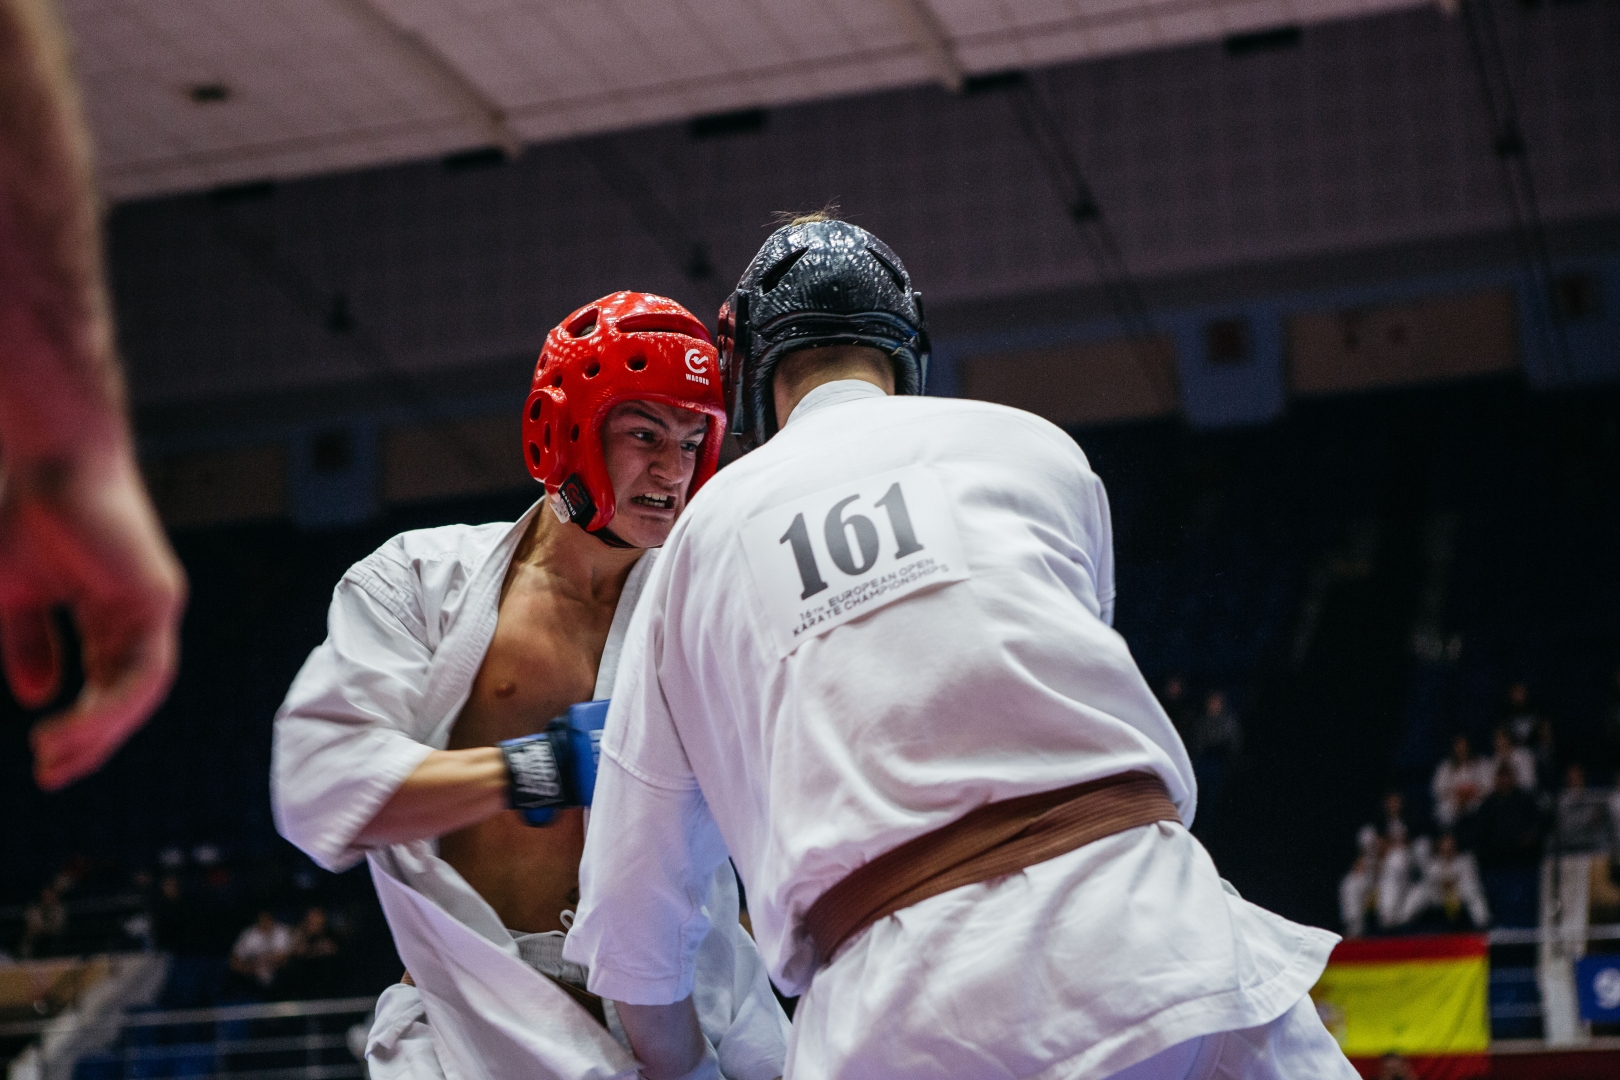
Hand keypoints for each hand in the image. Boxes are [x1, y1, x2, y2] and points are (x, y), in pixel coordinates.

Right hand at [0, 445, 185, 788]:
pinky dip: (113, 705)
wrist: (48, 461)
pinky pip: (144, 670)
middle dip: (94, 741)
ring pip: (141, 691)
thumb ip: (28, 645)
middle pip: (130, 697)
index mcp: (112, 616)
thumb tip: (39, 697)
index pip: (108, 686)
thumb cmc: (27, 516)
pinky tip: (74, 725)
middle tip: (54, 774)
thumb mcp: (13, 598)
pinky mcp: (159, 599)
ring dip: (101, 731)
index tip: (45, 761)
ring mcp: (155, 607)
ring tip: (56, 755)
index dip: (81, 728)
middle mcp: (141, 615)